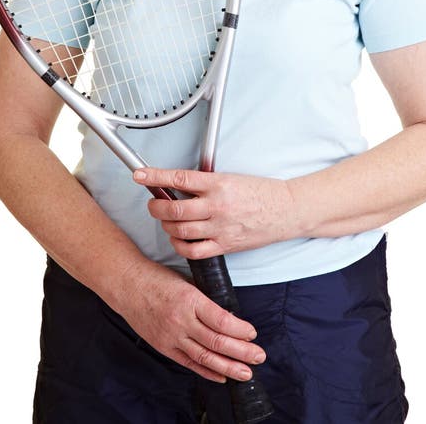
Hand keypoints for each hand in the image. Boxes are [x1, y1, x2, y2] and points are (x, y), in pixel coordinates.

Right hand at [120, 260, 265, 382]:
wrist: (128, 286)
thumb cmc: (158, 279)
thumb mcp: (186, 282)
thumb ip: (205, 300)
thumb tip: (228, 315)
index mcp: (190, 300)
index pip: (221, 320)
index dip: (240, 330)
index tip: (253, 333)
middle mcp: (182, 321)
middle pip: (217, 341)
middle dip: (242, 352)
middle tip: (259, 356)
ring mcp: (172, 337)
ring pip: (205, 357)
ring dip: (228, 367)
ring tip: (246, 373)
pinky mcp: (164, 347)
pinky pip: (189, 363)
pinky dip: (207, 372)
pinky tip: (222, 376)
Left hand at [133, 167, 295, 257]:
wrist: (285, 210)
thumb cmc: (261, 192)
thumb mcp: (232, 178)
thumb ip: (206, 183)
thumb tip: (179, 183)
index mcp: (219, 184)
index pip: (179, 178)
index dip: (156, 176)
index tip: (140, 174)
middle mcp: (217, 206)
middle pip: (174, 209)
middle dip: (156, 207)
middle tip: (153, 203)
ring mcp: (220, 228)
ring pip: (180, 230)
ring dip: (166, 225)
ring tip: (166, 220)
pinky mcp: (225, 245)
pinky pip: (194, 250)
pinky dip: (180, 245)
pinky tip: (179, 239)